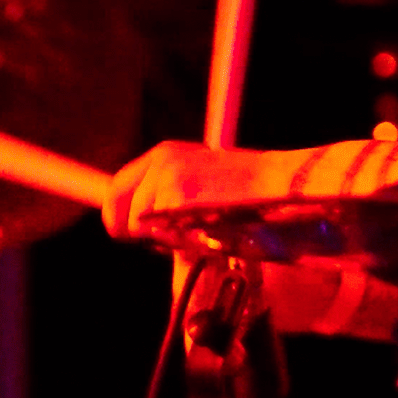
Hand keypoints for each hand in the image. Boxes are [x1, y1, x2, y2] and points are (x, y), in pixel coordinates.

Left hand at [104, 141, 270, 239]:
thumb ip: (168, 201)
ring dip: (161, 238)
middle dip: (129, 229)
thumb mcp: (201, 187)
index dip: (118, 216)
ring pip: (135, 225)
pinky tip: (203, 232)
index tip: (128, 234)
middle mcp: (160, 160)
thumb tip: (141, 226)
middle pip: (115, 206)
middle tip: (159, 241)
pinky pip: (156, 232)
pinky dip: (176, 242)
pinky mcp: (175, 197)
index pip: (117, 187)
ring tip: (198, 231)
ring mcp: (166, 177)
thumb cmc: (250, 196)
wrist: (282, 187)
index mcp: (165, 155)